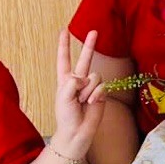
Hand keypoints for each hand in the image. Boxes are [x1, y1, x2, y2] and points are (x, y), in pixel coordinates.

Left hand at [51, 30, 104, 158]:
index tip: (64, 31)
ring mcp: (91, 86)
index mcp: (65, 79)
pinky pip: (102, 86)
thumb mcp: (63, 96)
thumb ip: (72, 82)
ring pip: (95, 76)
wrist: (76, 131)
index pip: (64, 58)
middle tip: (94, 31)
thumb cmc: (66, 116)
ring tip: (83, 100)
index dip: (64, 45)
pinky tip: (92, 102)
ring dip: (88, 89)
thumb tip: (85, 77)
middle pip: (85, 59)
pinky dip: (96, 94)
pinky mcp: (101, 93)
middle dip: (90, 45)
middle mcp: (79, 80)